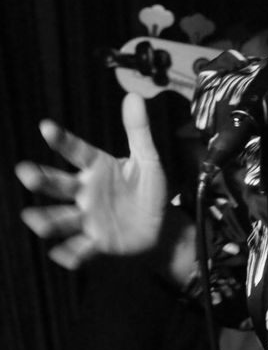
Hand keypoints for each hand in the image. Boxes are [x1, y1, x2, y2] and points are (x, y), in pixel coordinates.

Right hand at [15, 93, 167, 268]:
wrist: (160, 227)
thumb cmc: (149, 190)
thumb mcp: (148, 159)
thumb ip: (138, 131)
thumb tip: (133, 95)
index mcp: (97, 168)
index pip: (77, 151)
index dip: (62, 141)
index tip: (46, 127)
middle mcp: (86, 192)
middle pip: (60, 186)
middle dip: (43, 180)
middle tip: (26, 172)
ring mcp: (89, 218)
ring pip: (63, 219)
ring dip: (48, 219)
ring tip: (33, 219)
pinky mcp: (97, 242)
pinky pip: (81, 248)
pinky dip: (71, 253)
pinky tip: (60, 253)